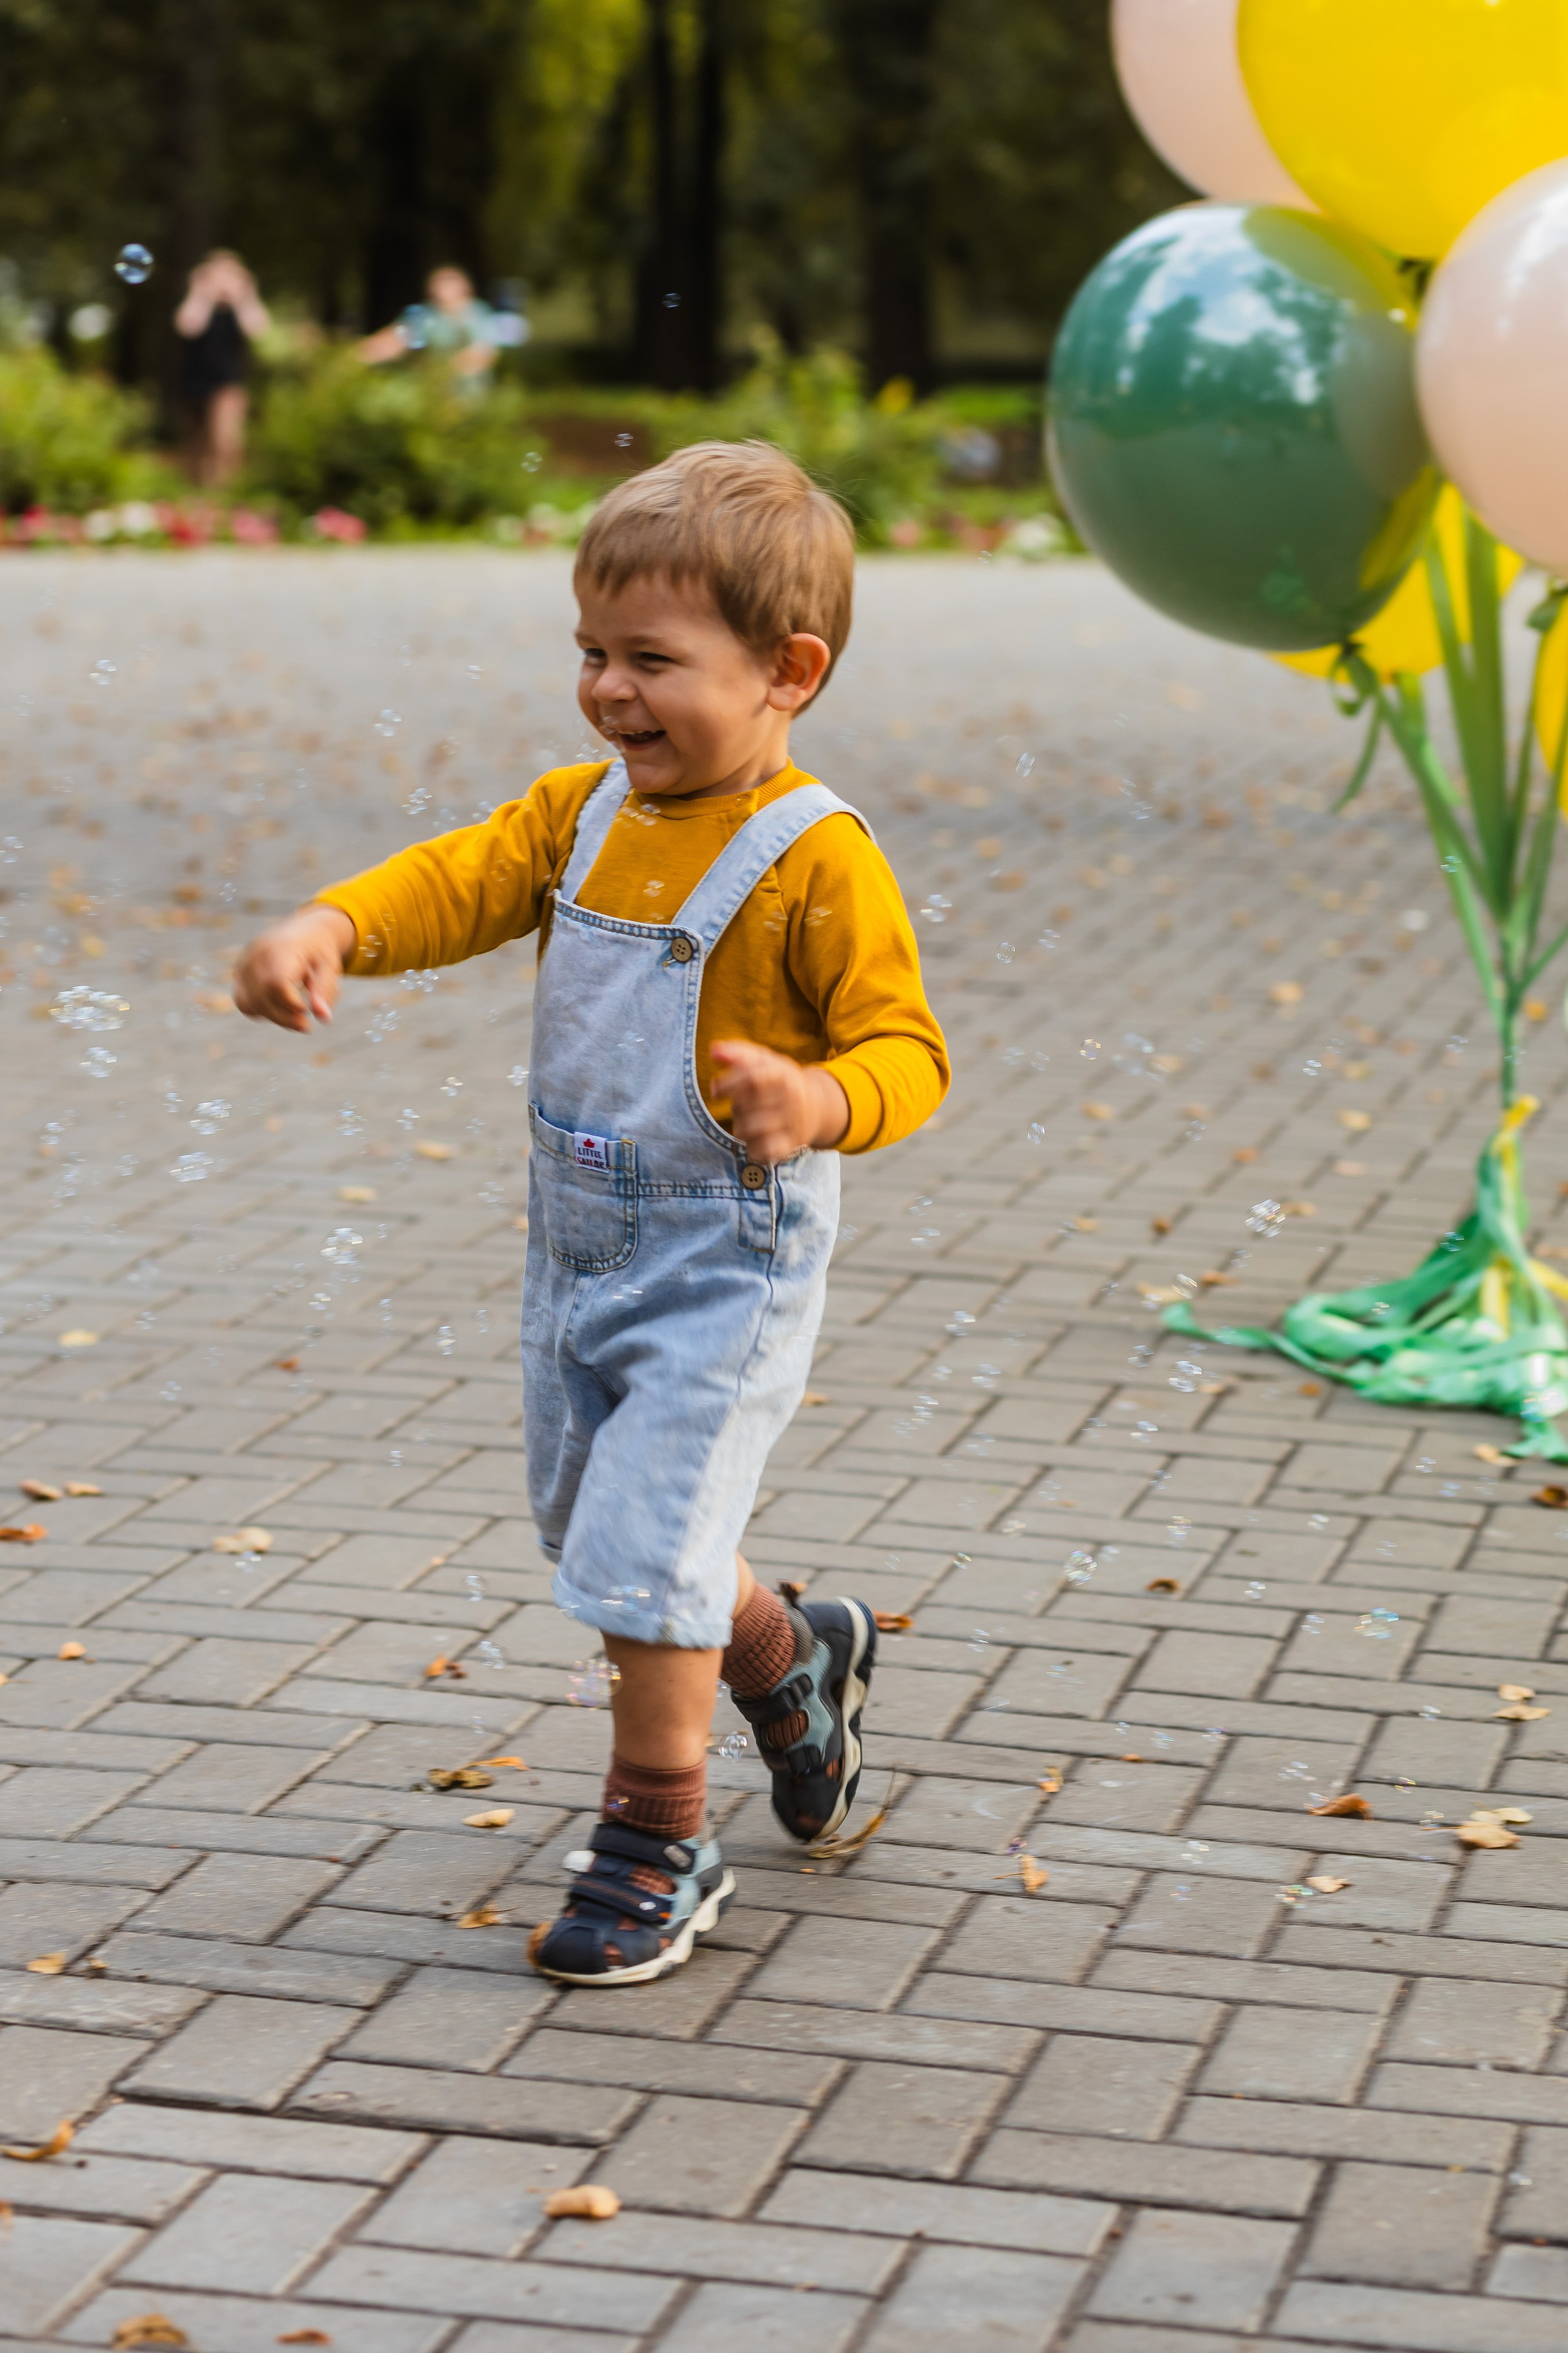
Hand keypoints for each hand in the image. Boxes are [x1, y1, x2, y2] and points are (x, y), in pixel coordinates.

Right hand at [232, 904, 356, 1032]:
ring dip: (275, 1017)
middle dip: (285, 1018)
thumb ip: (325, 990)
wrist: (304, 930)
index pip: (276, 983)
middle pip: (261, 996)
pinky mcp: (239, 972)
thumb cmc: (319, 950)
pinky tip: (280, 1009)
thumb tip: (323, 1018)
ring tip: (297, 1017)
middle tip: (307, 1026)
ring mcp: (244, 963)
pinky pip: (243, 1001)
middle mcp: (256, 954)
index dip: (291, 1004)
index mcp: (280, 947)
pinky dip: (261, 1011)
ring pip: (249, 1003)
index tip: (307, 1010)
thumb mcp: (330, 966)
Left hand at [710, 1039, 849, 1164]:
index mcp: (784, 1074)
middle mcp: (792, 1098)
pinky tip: (756, 1140)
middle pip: (746, 1105)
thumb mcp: (765, 1061)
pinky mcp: (792, 1145)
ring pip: (749, 1130)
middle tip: (742, 1106)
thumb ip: (738, 1054)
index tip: (715, 1090)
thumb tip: (714, 1051)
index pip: (752, 1079)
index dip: (728, 1084)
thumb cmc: (780, 1080)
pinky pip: (763, 1151)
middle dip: (736, 1106)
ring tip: (748, 1122)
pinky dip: (753, 1148)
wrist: (818, 1106)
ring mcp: (794, 1123)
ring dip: (740, 1127)